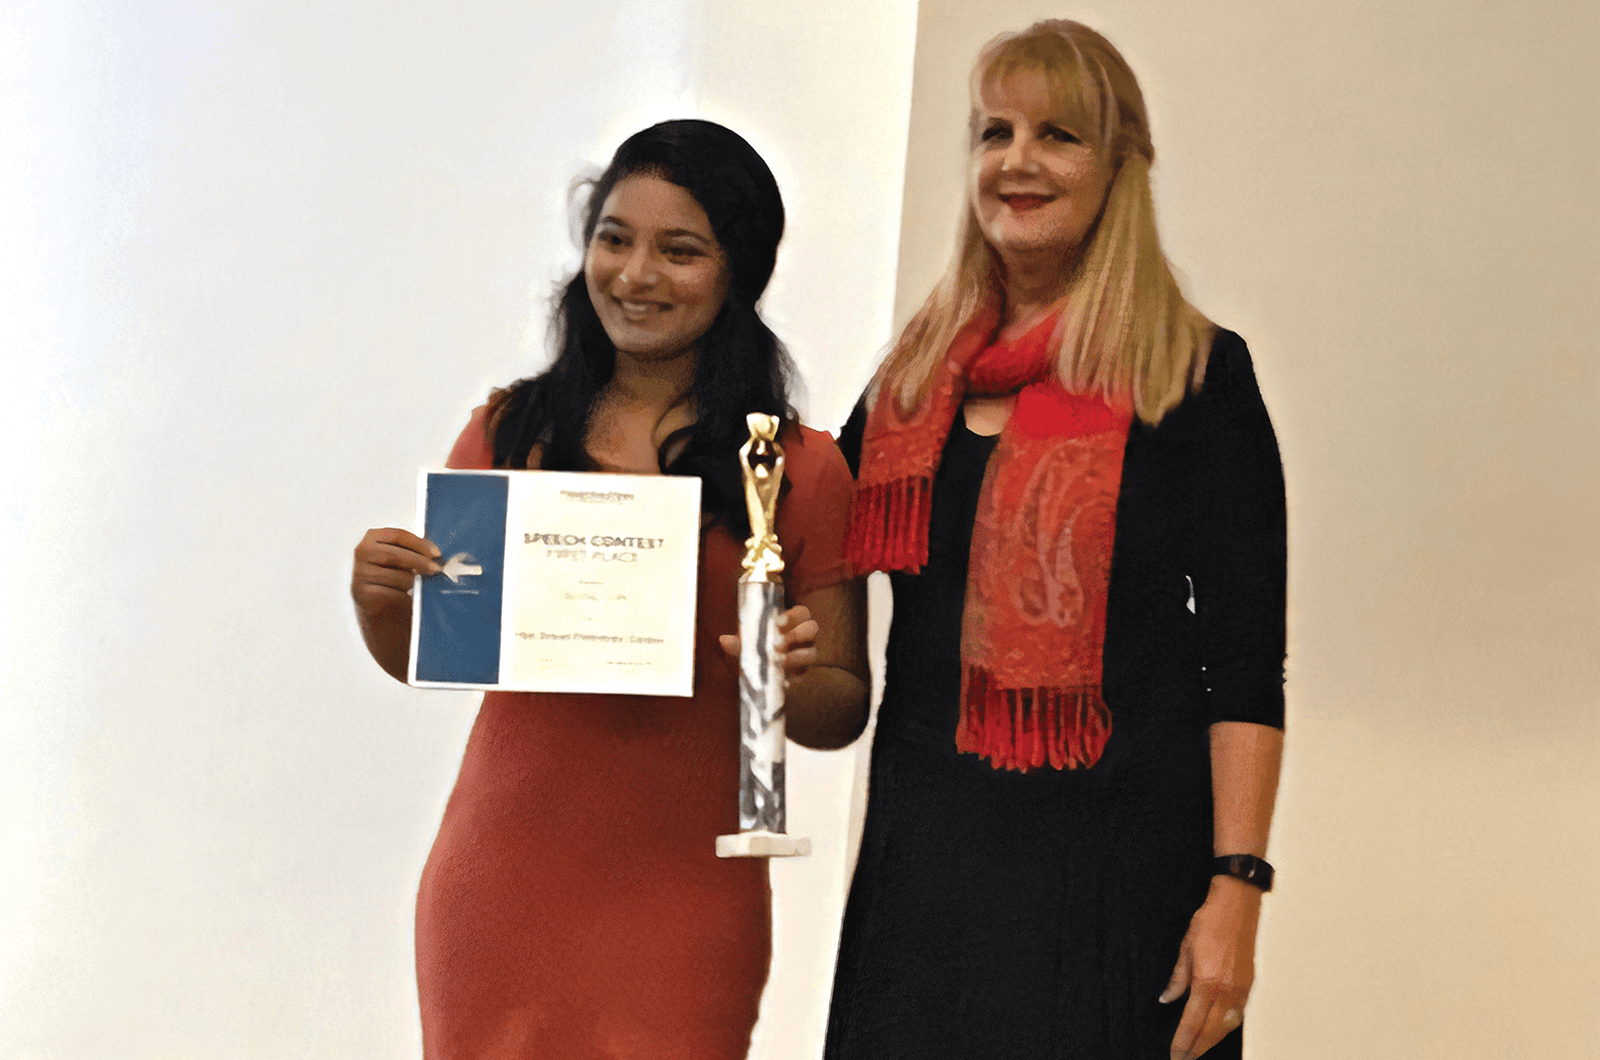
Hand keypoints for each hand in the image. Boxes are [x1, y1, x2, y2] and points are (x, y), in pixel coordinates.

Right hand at [351, 527, 440, 625]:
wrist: (380, 607)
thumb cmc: (394, 577)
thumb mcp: (402, 559)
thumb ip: (414, 551)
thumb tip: (437, 554)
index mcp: (372, 537)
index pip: (398, 535)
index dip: (419, 544)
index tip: (436, 554)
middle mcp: (362, 552)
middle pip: (394, 554)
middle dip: (419, 562)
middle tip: (436, 569)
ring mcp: (360, 573)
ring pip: (394, 575)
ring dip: (410, 581)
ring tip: (415, 585)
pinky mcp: (362, 593)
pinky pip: (390, 593)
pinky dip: (402, 596)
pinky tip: (405, 597)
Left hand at [717, 605, 819, 679]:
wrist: (759, 669)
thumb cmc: (756, 647)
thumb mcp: (746, 643)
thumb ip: (737, 642)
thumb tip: (723, 640)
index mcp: (792, 621)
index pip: (802, 612)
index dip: (793, 616)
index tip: (778, 623)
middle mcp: (804, 636)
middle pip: (812, 628)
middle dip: (798, 634)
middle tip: (778, 644)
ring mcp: (806, 653)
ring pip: (812, 652)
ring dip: (798, 656)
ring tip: (782, 661)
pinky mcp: (804, 671)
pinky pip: (806, 672)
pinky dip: (795, 674)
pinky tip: (784, 677)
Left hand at [1160, 876, 1261, 1059]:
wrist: (1238, 903)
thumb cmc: (1210, 920)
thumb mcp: (1186, 947)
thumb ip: (1178, 978)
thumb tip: (1167, 999)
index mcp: (1207, 980)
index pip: (1192, 1021)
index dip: (1183, 1041)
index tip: (1175, 1054)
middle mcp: (1227, 989)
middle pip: (1211, 1030)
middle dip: (1197, 1048)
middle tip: (1184, 1058)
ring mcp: (1242, 988)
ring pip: (1227, 1026)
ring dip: (1212, 1041)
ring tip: (1198, 1049)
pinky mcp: (1250, 983)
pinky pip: (1238, 1014)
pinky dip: (1227, 1027)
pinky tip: (1218, 1030)